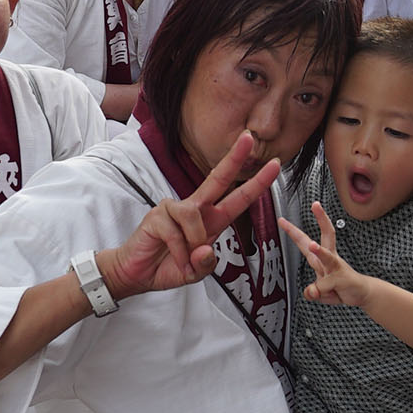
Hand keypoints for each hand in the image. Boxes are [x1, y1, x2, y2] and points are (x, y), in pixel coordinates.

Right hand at [95, 131, 283, 299]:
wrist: (137, 275)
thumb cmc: (168, 267)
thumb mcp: (195, 272)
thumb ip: (206, 264)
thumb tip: (205, 249)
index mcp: (211, 220)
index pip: (237, 198)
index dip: (257, 183)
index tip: (275, 165)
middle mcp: (194, 209)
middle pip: (217, 178)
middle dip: (234, 158)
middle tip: (250, 137)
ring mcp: (174, 209)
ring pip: (194, 216)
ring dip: (193, 243)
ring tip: (185, 258)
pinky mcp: (157, 215)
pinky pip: (175, 231)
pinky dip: (178, 251)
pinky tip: (172, 257)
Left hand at [279, 201, 371, 306]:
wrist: (361, 294)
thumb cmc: (339, 288)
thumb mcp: (320, 291)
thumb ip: (313, 291)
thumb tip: (311, 291)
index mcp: (320, 258)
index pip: (306, 241)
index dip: (293, 231)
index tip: (282, 220)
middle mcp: (330, 258)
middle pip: (327, 234)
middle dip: (321, 218)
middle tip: (316, 205)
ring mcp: (337, 267)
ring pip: (327, 257)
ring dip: (319, 251)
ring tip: (312, 245)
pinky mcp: (343, 278)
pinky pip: (325, 287)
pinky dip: (322, 293)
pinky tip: (326, 294)